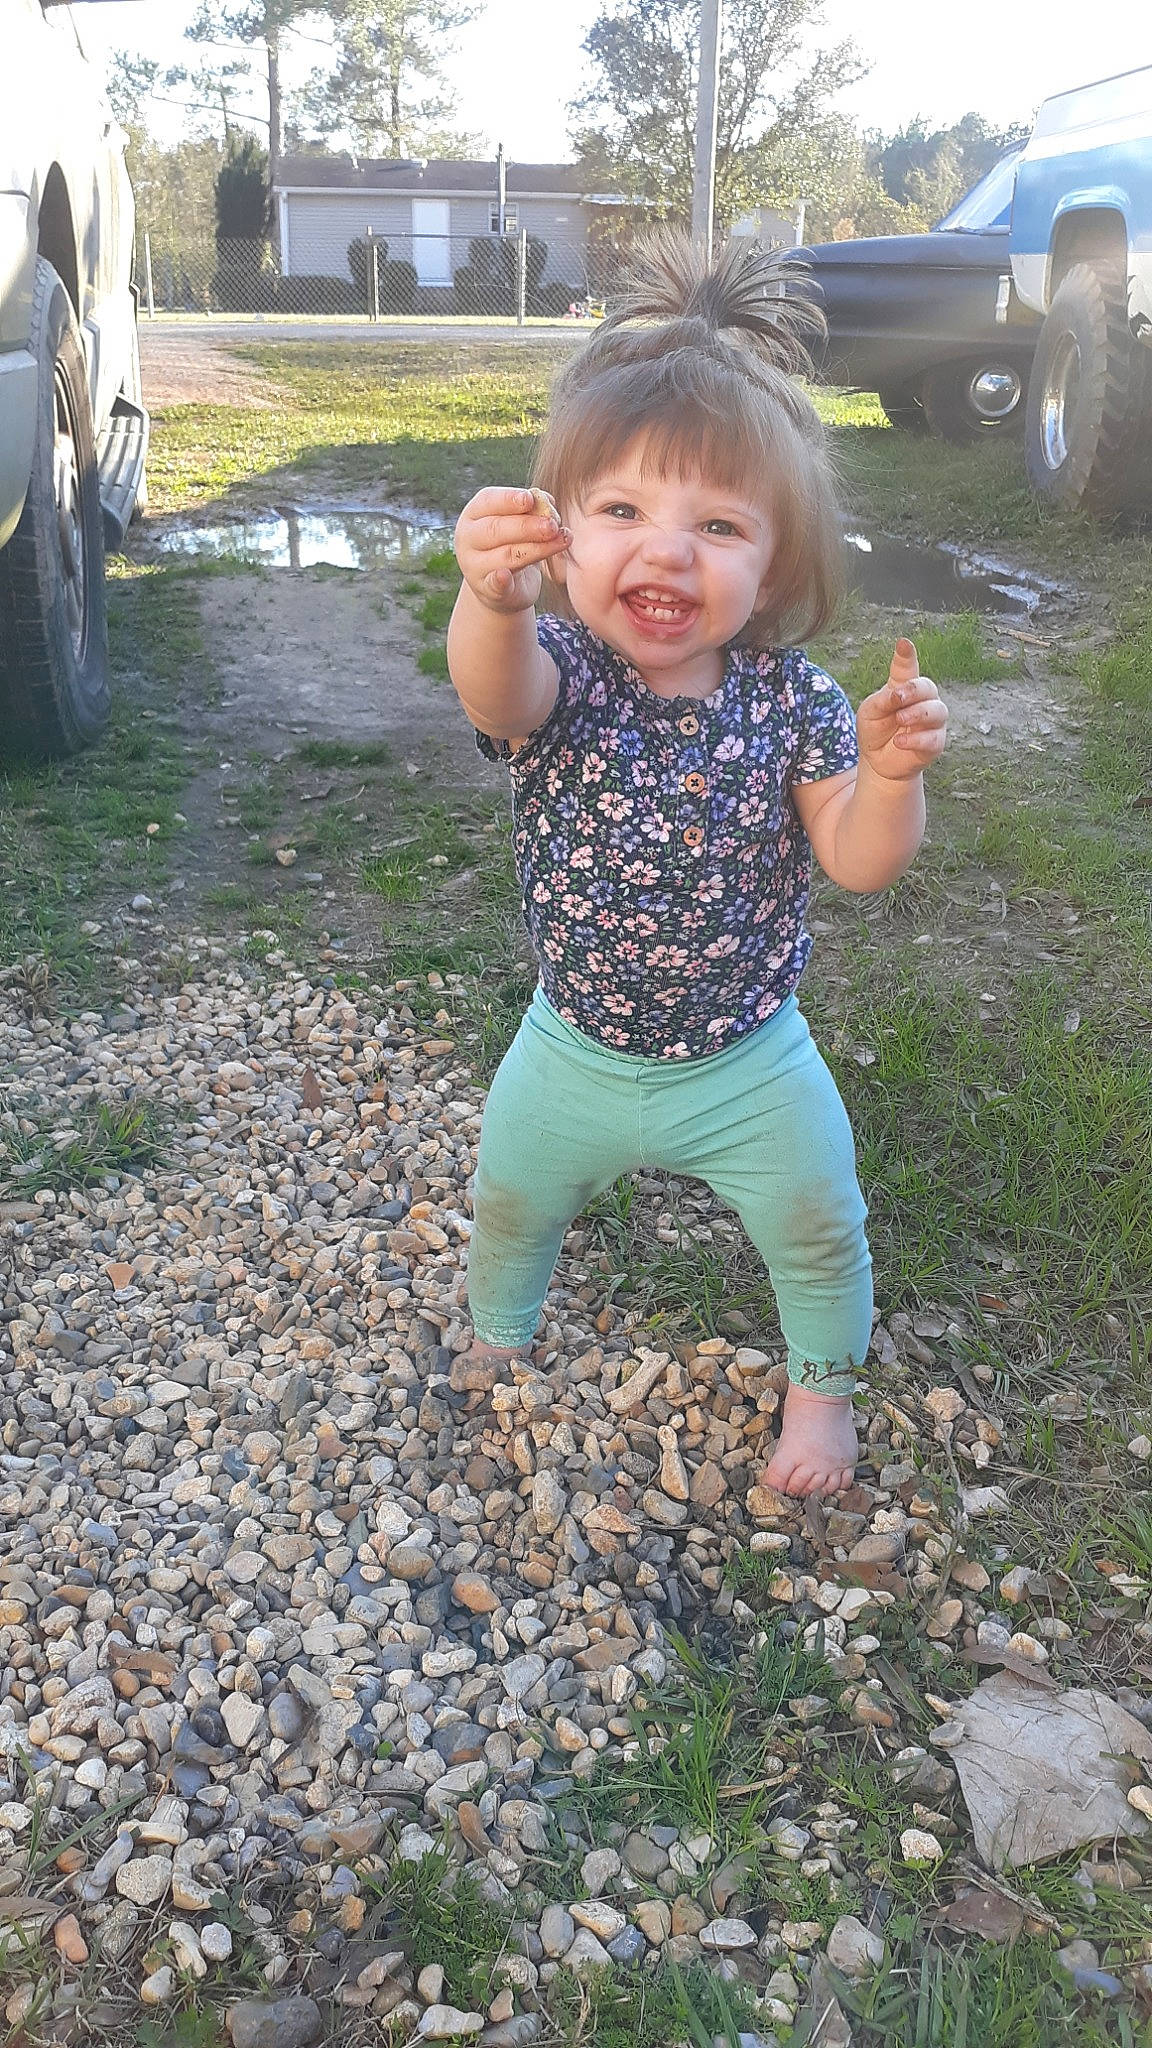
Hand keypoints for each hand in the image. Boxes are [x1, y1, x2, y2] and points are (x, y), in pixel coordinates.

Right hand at [453, 486, 570, 611]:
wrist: (504, 587)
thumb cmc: (512, 544)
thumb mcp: (519, 523)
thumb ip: (531, 510)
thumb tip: (549, 501)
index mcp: (474, 514)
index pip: (488, 501)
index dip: (509, 499)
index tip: (531, 499)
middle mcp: (468, 538)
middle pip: (496, 528)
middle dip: (527, 526)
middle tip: (552, 525)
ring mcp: (474, 565)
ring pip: (505, 555)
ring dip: (537, 548)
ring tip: (561, 541)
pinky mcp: (485, 589)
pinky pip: (492, 584)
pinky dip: (499, 580)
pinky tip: (505, 576)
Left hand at [856, 638, 947, 780]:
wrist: (878, 762)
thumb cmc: (874, 730)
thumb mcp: (869, 712)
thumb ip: (882, 700)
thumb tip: (897, 693)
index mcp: (903, 687)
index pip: (907, 667)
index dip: (906, 655)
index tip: (903, 643)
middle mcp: (922, 700)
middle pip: (928, 686)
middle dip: (914, 690)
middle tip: (898, 697)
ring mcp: (932, 721)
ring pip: (937, 710)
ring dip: (918, 713)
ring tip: (900, 719)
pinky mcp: (935, 743)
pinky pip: (933, 738)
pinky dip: (917, 739)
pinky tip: (900, 741)